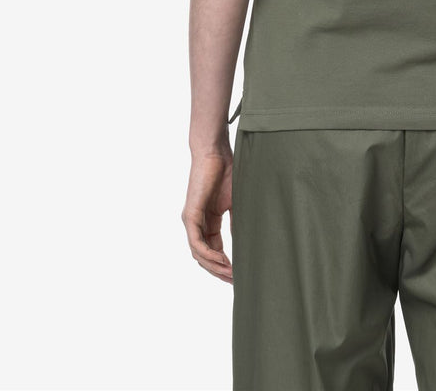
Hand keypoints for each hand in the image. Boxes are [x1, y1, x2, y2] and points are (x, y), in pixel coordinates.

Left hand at [182, 150, 233, 283]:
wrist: (216, 152)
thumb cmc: (227, 171)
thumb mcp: (236, 202)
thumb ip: (237, 222)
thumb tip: (245, 242)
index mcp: (208, 221)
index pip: (213, 250)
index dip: (224, 265)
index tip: (238, 275)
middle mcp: (196, 223)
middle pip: (204, 257)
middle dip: (219, 271)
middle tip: (235, 282)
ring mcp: (191, 220)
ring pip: (199, 254)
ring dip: (214, 267)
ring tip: (231, 275)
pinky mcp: (190, 215)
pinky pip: (196, 243)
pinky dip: (208, 255)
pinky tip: (221, 262)